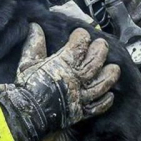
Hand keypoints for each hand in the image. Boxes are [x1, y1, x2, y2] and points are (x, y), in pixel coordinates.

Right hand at [0, 23, 119, 140]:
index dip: (81, 37)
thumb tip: (34, 27)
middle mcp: (75, 79)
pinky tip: (110, 95)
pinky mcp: (80, 112)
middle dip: (100, 51)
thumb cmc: (26, 86)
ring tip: (115, 68)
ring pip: (100, 84)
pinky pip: (97, 107)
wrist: (26, 113)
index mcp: (62, 64)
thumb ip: (34, 44)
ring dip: (109, 76)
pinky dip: (105, 101)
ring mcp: (79, 96)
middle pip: (94, 62)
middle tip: (102, 44)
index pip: (79, 46)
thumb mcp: (27, 62)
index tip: (81, 34)